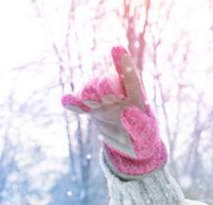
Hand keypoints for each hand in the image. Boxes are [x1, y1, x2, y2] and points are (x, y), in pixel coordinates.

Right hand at [61, 46, 166, 176]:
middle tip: (104, 91)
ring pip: (93, 90)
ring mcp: (104, 101)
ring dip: (89, 92)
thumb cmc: (144, 139)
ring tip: (88, 101)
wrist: (132, 148)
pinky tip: (67, 101)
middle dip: (104, 85)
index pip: (131, 79)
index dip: (124, 64)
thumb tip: (128, 111)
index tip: (118, 48)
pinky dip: (73, 102)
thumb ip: (139, 124)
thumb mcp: (146, 135)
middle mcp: (120, 96)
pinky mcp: (93, 110)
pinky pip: (80, 104)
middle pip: (109, 83)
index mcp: (137, 98)